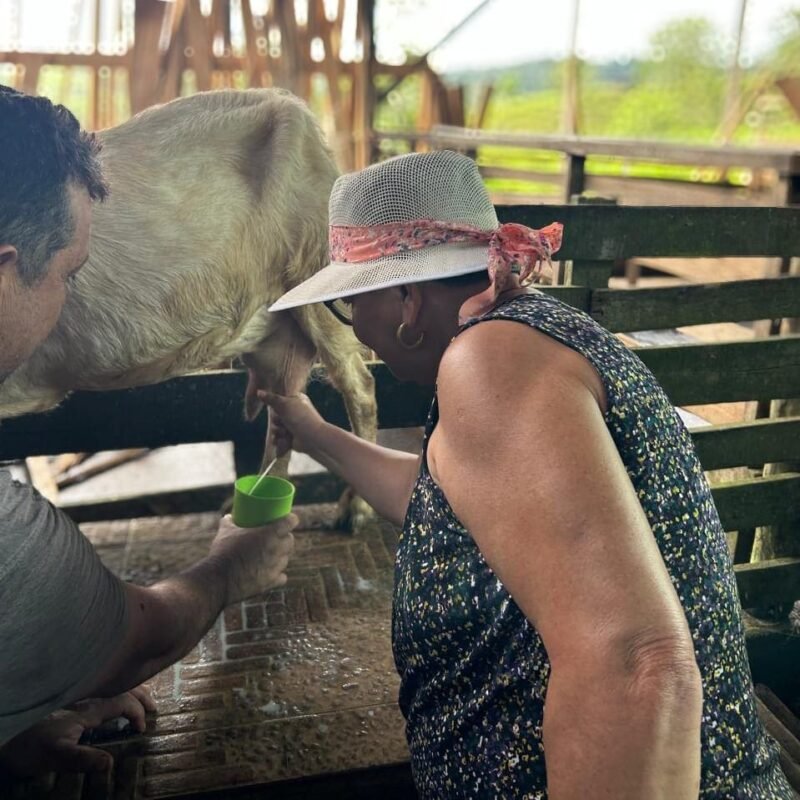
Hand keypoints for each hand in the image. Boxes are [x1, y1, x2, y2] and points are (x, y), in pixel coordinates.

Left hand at [0, 686, 155, 776]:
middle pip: (120, 687)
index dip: (137, 712)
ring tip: (139, 701)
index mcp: (88, 707)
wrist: (6, 740)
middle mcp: (85, 698)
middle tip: (153, 707)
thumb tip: (110, 762)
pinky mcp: (70, 703)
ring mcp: (78, 698)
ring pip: (110, 687)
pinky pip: (101, 691)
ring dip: (128, 692)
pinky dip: (114, 694)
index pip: (122, 700)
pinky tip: (112, 703)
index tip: (143, 728)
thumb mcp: (57, 756)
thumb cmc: (32, 749)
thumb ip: (83, 758)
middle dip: (140, 695)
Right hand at [209, 514, 295, 603]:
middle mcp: (277, 549)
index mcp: (270, 533)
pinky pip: (282, 576)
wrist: (219, 579)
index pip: (291, 521)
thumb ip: (229, 522)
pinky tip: (270, 572)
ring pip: (286, 558)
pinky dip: (277, 574)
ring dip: (280, 556)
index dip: (291, 519)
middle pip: (290, 540)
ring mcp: (276, 566)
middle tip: (275, 537)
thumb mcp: (225, 532)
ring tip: (269, 555)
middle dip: (284, 538)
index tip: (288, 520)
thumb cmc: (223, 551)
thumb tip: (229, 517)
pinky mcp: (272, 581)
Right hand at [258, 391, 326, 455]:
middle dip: (277, 421)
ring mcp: (293, 425)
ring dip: (278, 432)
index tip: (279, 408)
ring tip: (286, 433)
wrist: (313, 439)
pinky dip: (280, 441)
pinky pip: (278, 439)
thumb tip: (258, 391)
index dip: (275, 406)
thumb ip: (270, 399)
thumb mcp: (284, 404)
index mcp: (295, 400)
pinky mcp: (291, 437)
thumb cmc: (301, 418)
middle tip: (283, 421)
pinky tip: (285, 441)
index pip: (278, 400)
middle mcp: (294, 412)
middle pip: (275, 415)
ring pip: (275, 428)